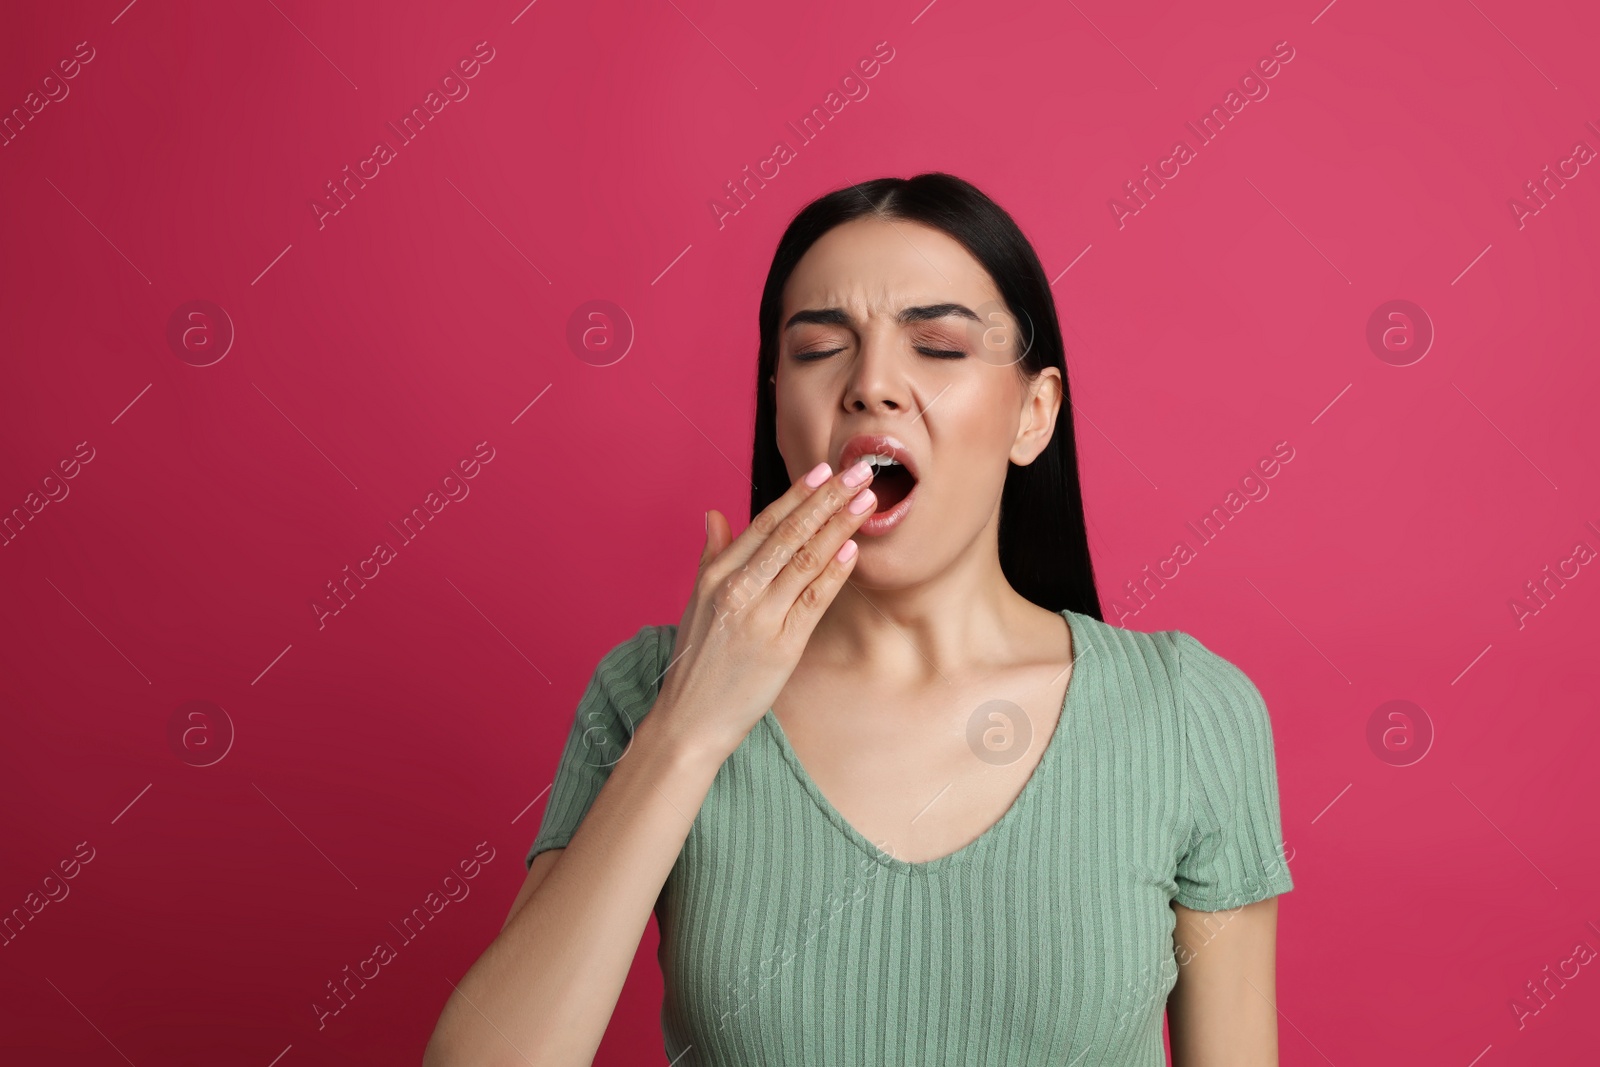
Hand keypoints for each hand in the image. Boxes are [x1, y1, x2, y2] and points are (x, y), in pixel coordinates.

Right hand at [650, 460, 879, 760]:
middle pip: (789, 533)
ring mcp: (758, 617)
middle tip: (859, 471)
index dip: (797, 494)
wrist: (689, 719)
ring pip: (805, 560)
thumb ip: (712, 555)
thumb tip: (715, 514)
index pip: (764, 524)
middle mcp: (736, 589)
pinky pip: (812, 601)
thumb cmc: (697, 661)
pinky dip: (832, 573)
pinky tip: (851, 550)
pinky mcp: (780, 646)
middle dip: (827, 498)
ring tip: (866, 501)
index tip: (824, 470)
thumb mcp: (696, 601)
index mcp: (716, 574)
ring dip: (838, 526)